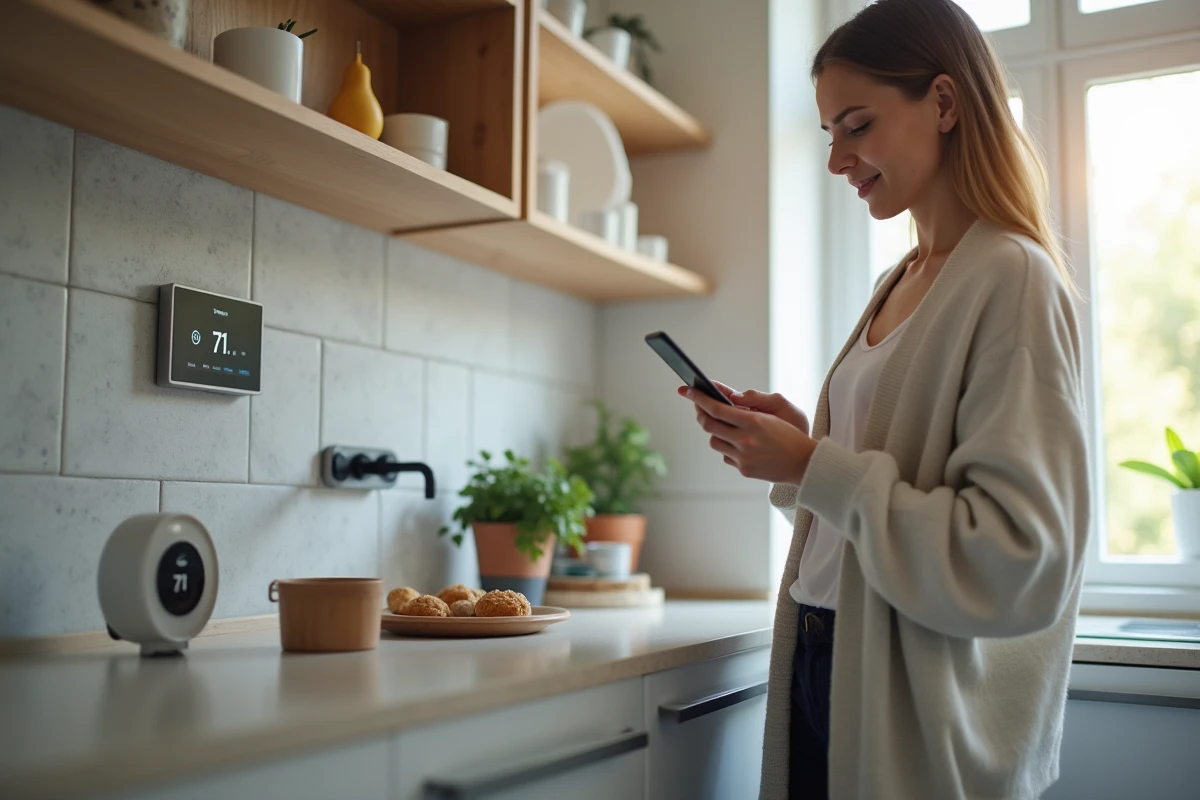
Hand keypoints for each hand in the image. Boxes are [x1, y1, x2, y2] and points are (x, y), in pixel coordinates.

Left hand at [677, 384, 816, 484]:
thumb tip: (726, 401)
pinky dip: (728, 446)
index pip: (717, 408)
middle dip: (700, 413)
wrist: (805, 464)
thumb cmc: (791, 435)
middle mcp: (745, 440)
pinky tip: (737, 442)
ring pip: (714, 442)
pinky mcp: (744, 470)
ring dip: (714, 432)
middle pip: (709, 425)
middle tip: (699, 406)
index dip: (699, 398)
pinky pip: (725, 455)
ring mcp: (743, 457)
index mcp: (754, 422)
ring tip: (722, 424)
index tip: (688, 390)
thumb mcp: (773, 414)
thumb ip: (748, 406)